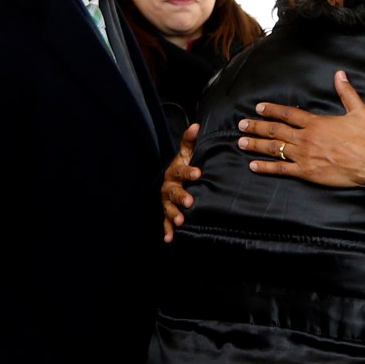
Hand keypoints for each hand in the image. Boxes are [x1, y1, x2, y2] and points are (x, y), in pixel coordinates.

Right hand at [162, 123, 201, 242]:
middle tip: (190, 201)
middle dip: (181, 196)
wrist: (175, 181)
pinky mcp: (167, 212)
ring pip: (168, 207)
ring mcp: (166, 200)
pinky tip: (169, 238)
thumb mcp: (187, 154)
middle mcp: (168, 186)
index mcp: (174, 171)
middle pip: (173, 191)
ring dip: (173, 214)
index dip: (189, 171)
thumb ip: (190, 142)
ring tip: (180, 220)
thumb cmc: (184, 166)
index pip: (181, 170)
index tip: (198, 173)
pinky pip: (165, 222)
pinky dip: (167, 230)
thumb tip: (196, 126)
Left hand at [237, 70, 364, 188]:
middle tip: (241, 125)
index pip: (288, 113)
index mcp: (316, 123)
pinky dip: (266, 167)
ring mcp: (304, 156)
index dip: (271, 110)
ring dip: (256, 144)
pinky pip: (281, 169)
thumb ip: (346, 92)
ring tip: (241, 142)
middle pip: (276, 130)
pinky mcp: (306, 172)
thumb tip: (340, 74)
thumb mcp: (359, 111)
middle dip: (256, 127)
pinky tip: (253, 166)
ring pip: (274, 148)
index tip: (258, 108)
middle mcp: (306, 138)